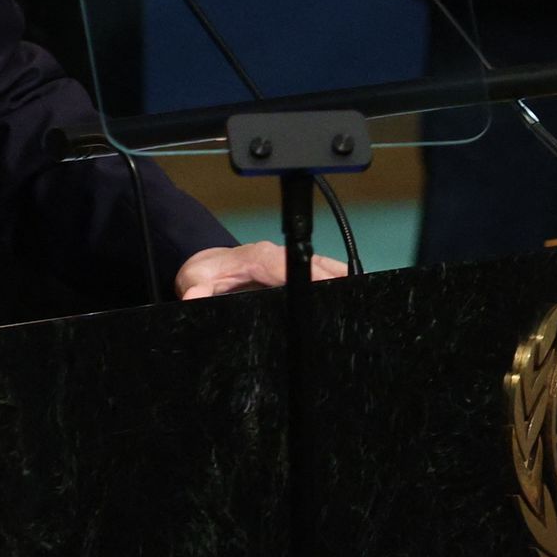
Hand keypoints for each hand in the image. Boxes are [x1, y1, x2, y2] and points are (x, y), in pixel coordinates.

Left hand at [174, 242, 348, 299]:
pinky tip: (352, 297)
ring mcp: (288, 262)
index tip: (328, 285)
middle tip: (356, 299)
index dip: (310, 274)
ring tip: (363, 299)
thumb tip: (194, 297)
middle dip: (337, 279)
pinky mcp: (295, 270)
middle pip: (316, 265)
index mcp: (259, 257)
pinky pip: (322, 273)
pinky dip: (337, 282)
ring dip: (342, 280)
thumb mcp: (193, 282)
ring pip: (324, 268)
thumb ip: (194, 290)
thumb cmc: (206, 274)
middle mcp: (278, 256)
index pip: (289, 265)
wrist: (208, 266)